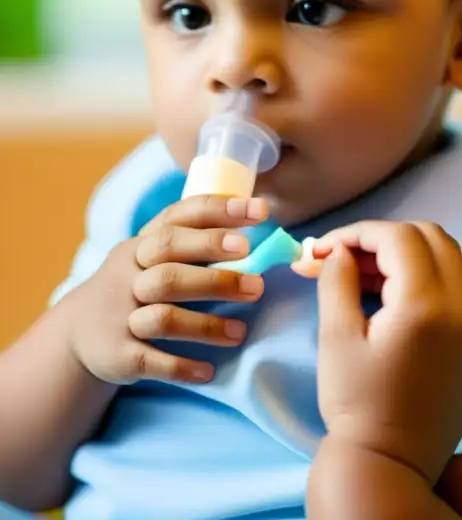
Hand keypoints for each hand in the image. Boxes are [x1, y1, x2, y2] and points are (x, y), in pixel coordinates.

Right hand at [63, 195, 268, 384]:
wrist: (76, 332)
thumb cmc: (137, 285)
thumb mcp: (154, 258)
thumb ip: (198, 242)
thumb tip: (263, 233)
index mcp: (143, 244)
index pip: (181, 218)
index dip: (222, 211)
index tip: (261, 211)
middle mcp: (129, 274)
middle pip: (170, 265)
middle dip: (217, 272)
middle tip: (257, 283)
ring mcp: (121, 314)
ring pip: (164, 316)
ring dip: (207, 326)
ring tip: (240, 333)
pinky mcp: (118, 353)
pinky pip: (151, 361)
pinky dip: (181, 367)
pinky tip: (208, 371)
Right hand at [294, 221, 461, 485]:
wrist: (390, 464)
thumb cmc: (355, 403)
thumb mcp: (336, 338)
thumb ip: (339, 280)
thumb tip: (342, 252)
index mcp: (426, 305)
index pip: (400, 238)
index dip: (360, 234)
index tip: (329, 250)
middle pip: (435, 240)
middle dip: (389, 239)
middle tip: (352, 261)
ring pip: (459, 262)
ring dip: (419, 257)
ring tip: (377, 279)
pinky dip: (440, 285)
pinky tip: (406, 305)